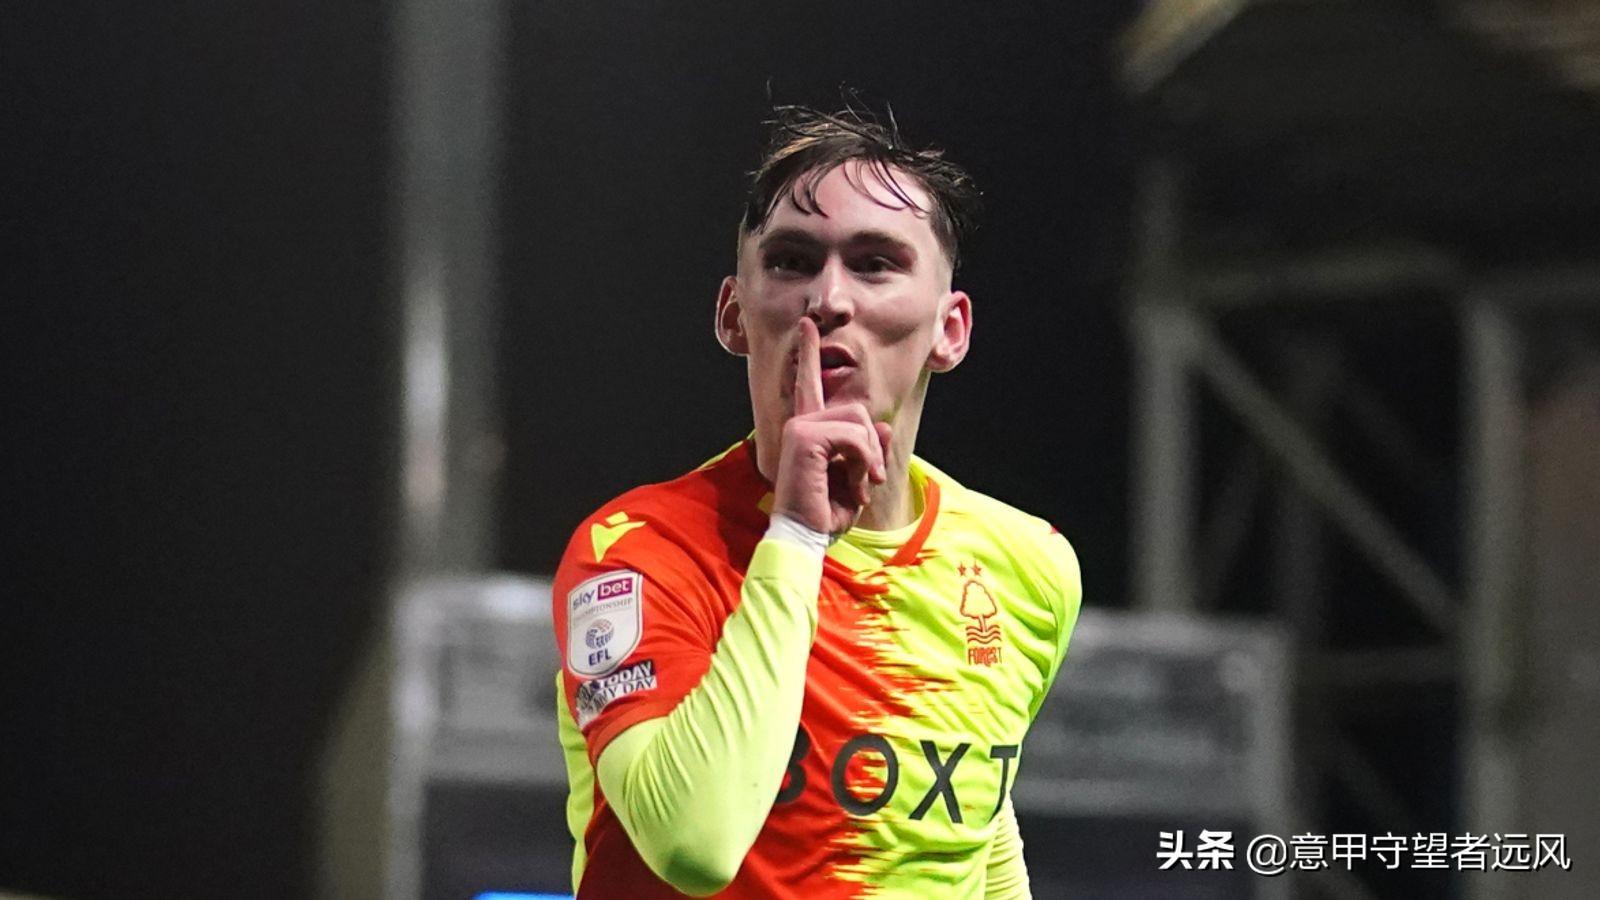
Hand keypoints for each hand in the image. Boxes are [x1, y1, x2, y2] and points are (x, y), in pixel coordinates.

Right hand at [771, 319, 891, 534]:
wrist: (806, 536)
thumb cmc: (825, 513)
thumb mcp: (858, 478)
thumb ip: (869, 449)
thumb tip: (882, 427)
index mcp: (808, 430)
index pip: (810, 385)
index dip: (809, 354)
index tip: (808, 326)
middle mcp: (800, 423)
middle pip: (858, 411)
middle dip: (873, 447)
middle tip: (870, 479)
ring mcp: (800, 427)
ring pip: (860, 422)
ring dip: (869, 459)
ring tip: (858, 486)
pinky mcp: (805, 437)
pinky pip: (854, 436)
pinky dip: (863, 462)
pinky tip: (854, 484)